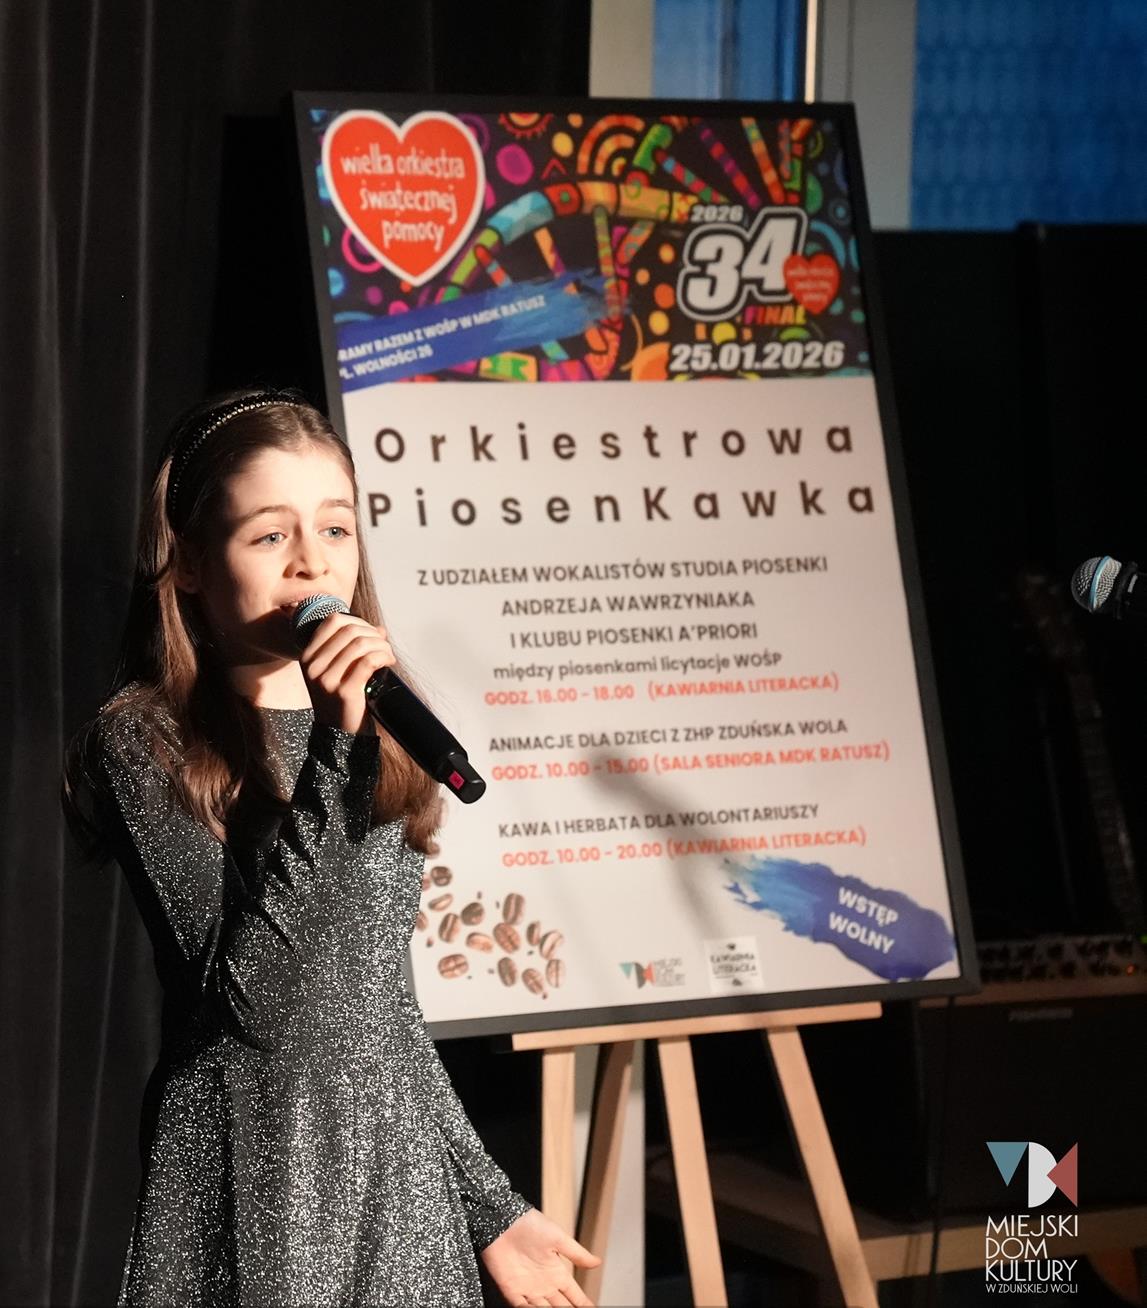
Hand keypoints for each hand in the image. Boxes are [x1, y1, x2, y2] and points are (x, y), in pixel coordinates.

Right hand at [299, 611, 395, 733]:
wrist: (339, 734)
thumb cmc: (341, 699)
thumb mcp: (337, 670)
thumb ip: (352, 647)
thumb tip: (379, 629)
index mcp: (308, 656)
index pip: (333, 621)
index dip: (357, 621)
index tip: (371, 633)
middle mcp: (313, 666)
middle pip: (349, 631)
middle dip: (373, 634)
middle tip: (385, 646)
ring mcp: (327, 680)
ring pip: (361, 644)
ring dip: (382, 646)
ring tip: (388, 656)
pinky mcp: (344, 692)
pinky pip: (368, 661)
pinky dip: (384, 657)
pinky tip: (389, 663)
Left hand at [479, 1207, 600, 1306]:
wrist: (503, 1220)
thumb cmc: (530, 1224)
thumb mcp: (558, 1238)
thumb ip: (577, 1254)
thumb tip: (598, 1262)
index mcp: (557, 1273)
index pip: (575, 1296)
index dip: (585, 1305)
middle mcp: (544, 1285)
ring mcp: (528, 1289)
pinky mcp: (511, 1290)